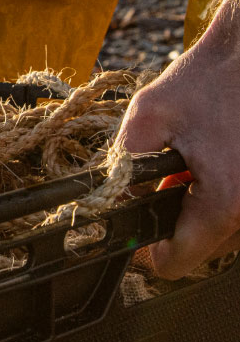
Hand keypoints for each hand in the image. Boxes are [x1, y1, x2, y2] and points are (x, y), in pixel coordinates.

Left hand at [115, 0, 239, 278]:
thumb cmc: (208, 80)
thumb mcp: (149, 114)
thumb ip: (126, 161)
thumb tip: (114, 196)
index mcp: (225, 202)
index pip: (180, 261)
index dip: (149, 252)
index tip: (136, 234)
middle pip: (203, 246)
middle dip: (176, 217)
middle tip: (165, 180)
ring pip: (224, 229)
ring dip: (202, 206)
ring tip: (191, 164)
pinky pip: (238, 209)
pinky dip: (221, 193)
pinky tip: (212, 160)